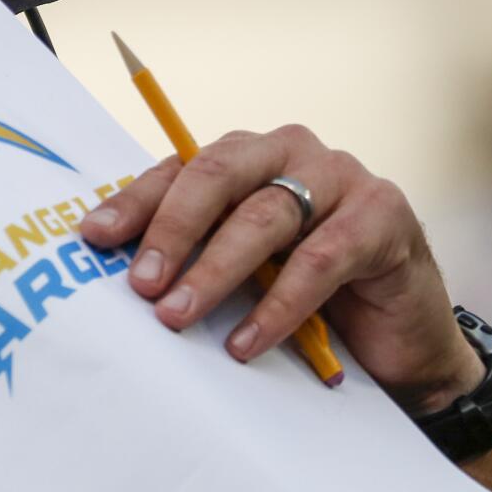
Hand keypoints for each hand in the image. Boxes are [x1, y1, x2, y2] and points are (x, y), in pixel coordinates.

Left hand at [79, 124, 484, 413]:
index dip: (135, 202)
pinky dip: (278, 303)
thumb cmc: (308, 292)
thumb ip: (196, 251)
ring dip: (215, 271)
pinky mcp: (383, 215)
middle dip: (172, 229)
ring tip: (177, 315)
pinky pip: (320, 258)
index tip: (93, 237)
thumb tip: (116, 265)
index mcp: (246, 154)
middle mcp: (288, 150)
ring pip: (264, 216)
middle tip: (141, 282)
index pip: (179, 168)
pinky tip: (245, 340)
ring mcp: (340, 176)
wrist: (399, 338)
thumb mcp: (243, 267)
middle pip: (217, 175)